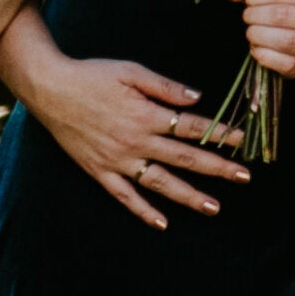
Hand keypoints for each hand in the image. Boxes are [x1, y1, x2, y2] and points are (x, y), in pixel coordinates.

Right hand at [19, 42, 244, 225]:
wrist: (49, 89)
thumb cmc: (92, 75)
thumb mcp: (131, 71)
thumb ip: (166, 87)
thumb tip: (198, 98)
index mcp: (146, 116)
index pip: (193, 128)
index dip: (220, 134)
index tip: (243, 141)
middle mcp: (135, 142)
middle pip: (184, 158)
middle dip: (218, 168)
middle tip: (244, 177)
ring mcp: (117, 160)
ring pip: (159, 183)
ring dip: (188, 196)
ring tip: (214, 207)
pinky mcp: (98, 171)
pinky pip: (124, 196)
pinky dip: (143, 211)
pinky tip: (162, 224)